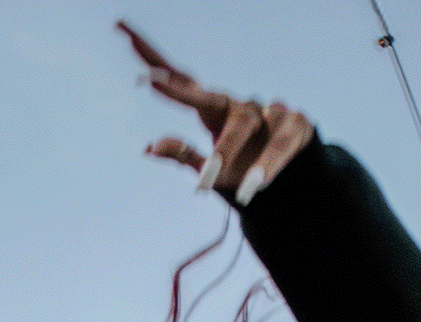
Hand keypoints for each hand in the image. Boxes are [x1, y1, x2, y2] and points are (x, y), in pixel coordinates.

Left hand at [120, 21, 314, 208]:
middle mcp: (238, 106)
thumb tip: (149, 146)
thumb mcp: (210, 172)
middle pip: (207, 94)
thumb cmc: (246, 174)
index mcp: (215, 111)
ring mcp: (268, 113)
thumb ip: (184, 156)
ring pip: (243, 125)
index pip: (183, 82)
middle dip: (178, 89)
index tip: (123, 35)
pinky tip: (253, 186)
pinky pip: (279, 145)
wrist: (295, 187)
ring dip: (226, 152)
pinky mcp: (297, 125)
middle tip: (150, 82)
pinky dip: (266, 165)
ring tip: (206, 184)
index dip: (155, 63)